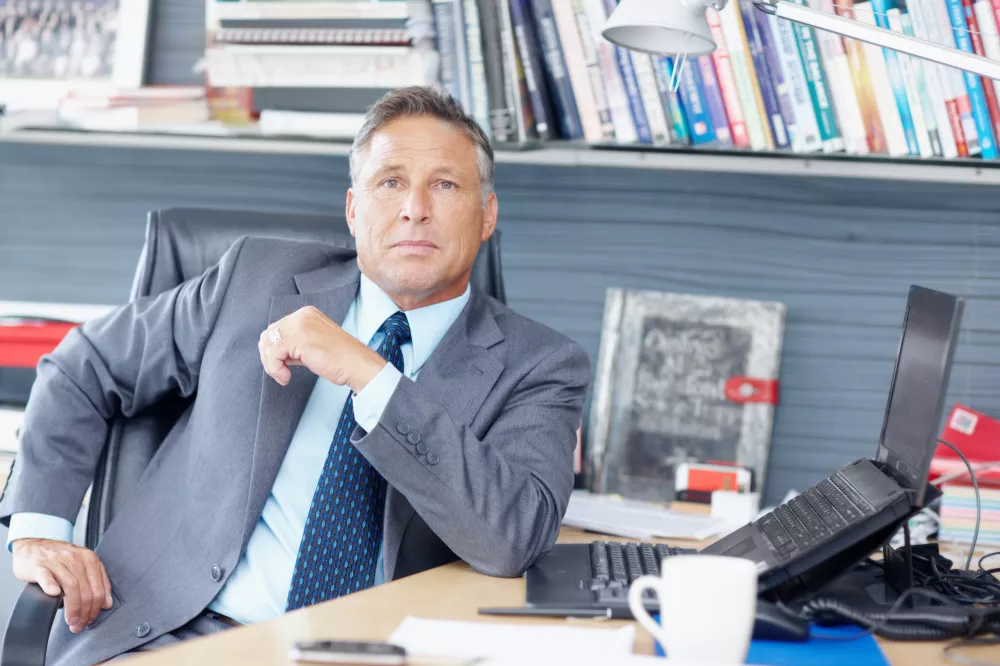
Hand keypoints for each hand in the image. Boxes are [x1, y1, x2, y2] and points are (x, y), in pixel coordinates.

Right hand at [12, 539, 112, 633]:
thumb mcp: (82, 565)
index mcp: (89, 559)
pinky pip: (47, 576)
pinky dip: (51, 585)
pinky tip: (54, 595)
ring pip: (71, 586)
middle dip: (85, 613)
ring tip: (71, 621)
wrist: (33, 545)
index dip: (95, 609)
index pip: (98, 588)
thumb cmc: (58, 559)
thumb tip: (106, 604)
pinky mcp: (39, 565)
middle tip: (79, 625)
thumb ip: (97, 581)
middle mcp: (75, 558)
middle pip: (86, 590)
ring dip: (73, 608)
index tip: (90, 620)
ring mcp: (56, 561)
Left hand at [259, 306, 386, 392]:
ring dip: (271, 364)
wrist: (357, 365)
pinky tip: (286, 377)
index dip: (274, 348)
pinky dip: (274, 369)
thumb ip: (295, 344)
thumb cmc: (341, 359)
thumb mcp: (314, 345)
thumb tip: (274, 353)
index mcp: (307, 314)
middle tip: (279, 371)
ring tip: (283, 376)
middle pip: (269, 334)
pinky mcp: (299, 339)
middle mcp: (302, 316)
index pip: (277, 328)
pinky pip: (273, 354)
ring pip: (268, 344)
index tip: (282, 364)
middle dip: (268, 356)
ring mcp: (301, 326)